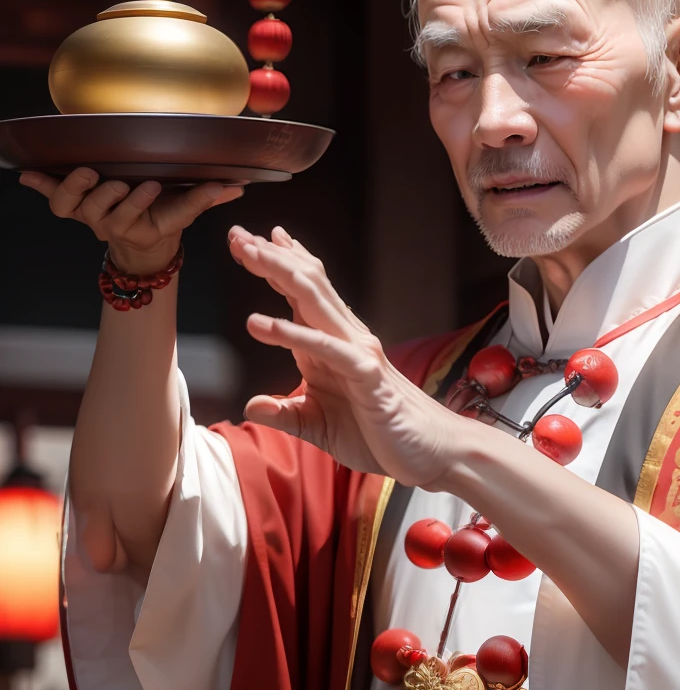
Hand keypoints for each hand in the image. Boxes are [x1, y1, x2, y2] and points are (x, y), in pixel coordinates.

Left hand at [20, 167, 243, 275]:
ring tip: (88, 171)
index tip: (151, 186)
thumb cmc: (164, 216)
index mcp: (137, 226)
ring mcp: (89, 214)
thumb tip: (236, 187)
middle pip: (103, 213)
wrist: (141, 237)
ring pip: (76, 205)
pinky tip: (26, 172)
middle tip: (120, 181)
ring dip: (77, 187)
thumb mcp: (186, 210)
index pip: (135, 218)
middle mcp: (109, 223)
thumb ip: (207, 198)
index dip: (137, 204)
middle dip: (111, 196)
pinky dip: (40, 184)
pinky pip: (53, 197)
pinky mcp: (73, 203)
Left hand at [229, 225, 463, 484]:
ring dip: (278, 273)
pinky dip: (289, 333)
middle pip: (305, 284)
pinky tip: (258, 324)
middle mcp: (345, 339)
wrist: (432, 455)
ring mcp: (357, 353)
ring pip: (313, 301)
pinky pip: (323, 348)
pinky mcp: (366, 376)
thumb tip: (251, 406)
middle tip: (237, 234)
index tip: (246, 243)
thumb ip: (286, 414)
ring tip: (245, 254)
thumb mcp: (319, 427)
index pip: (302, 295)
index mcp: (332, 346)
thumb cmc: (381, 436)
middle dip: (270, 257)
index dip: (276, 266)